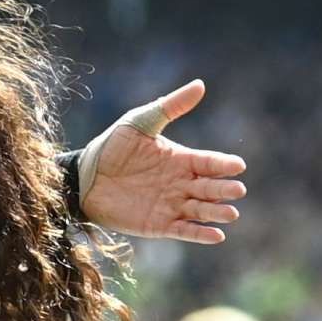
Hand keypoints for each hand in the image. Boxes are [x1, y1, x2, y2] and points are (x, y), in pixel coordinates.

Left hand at [79, 80, 246, 243]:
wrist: (84, 176)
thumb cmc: (112, 147)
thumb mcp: (140, 122)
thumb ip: (170, 107)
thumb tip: (200, 85)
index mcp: (181, 159)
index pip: (210, 163)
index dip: (224, 165)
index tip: (238, 166)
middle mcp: (182, 183)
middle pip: (210, 188)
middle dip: (224, 190)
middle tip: (237, 190)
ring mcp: (172, 205)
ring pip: (202, 210)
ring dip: (217, 212)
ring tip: (230, 213)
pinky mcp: (159, 224)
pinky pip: (185, 230)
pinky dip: (200, 234)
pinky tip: (216, 235)